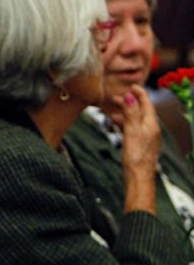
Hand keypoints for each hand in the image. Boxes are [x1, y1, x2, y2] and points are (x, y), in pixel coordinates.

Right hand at [115, 84, 159, 214]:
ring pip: (136, 119)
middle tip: (117, 97)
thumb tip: (130, 98)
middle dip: (130, 102)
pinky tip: (117, 123)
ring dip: (126, 112)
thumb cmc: (136, 157)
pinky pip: (133, 127)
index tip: (131, 86)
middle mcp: (151, 129)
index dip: (139, 93)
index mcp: (151, 125)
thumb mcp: (131, 132)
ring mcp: (147, 137)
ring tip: (113, 109)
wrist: (139, 178)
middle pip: (141, 110)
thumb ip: (131, 114)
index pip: (147, 104)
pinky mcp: (141, 143)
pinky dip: (125, 122)